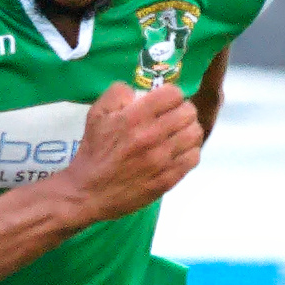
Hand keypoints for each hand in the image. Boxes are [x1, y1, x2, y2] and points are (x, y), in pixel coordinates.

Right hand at [67, 82, 203, 223]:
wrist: (88, 193)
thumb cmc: (93, 152)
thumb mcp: (95, 114)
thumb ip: (118, 93)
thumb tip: (139, 91)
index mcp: (134, 117)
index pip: (173, 94)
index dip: (170, 95)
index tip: (165, 102)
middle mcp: (151, 136)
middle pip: (189, 112)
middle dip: (182, 110)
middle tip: (174, 117)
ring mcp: (162, 159)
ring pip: (195, 134)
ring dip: (189, 130)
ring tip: (179, 134)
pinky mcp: (168, 179)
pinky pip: (194, 157)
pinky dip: (190, 151)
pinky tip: (179, 152)